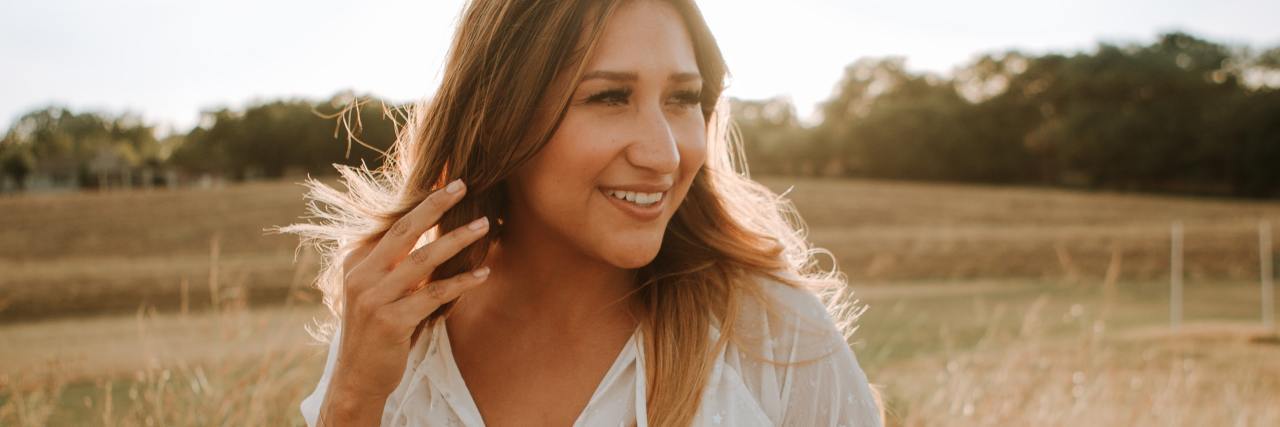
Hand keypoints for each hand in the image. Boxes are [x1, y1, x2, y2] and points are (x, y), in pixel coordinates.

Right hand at [318, 179, 490, 424]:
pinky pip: (434, 294)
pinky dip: (461, 282)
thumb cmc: (374, 331)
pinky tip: (482, 273)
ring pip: (423, 260)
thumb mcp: (375, 292)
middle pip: (404, 231)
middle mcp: (361, 275)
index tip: (446, 184)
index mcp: (356, 263)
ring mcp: (375, 298)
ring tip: (484, 225)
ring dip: (457, 240)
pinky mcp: (393, 320)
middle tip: (463, 185)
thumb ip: (393, 266)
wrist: (357, 377)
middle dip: (435, 205)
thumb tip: (427, 235)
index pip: (392, 226)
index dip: (420, 204)